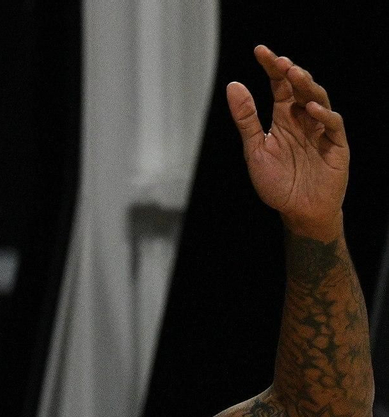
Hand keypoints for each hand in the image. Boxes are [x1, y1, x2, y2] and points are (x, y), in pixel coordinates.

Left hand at [227, 45, 348, 240]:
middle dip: (291, 74)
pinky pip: (332, 125)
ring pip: (319, 101)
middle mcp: (304, 121)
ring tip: (294, 75)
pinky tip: (308, 108)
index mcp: (284, 119)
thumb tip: (233, 85)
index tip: (260, 51)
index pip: (280, 87)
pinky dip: (322, 116)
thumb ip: (246, 119)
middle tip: (280, 62)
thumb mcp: (255, 149)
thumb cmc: (276, 184)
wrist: (297, 213)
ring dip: (307, 88)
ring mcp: (321, 131)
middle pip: (300, 90)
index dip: (272, 68)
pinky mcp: (336, 146)